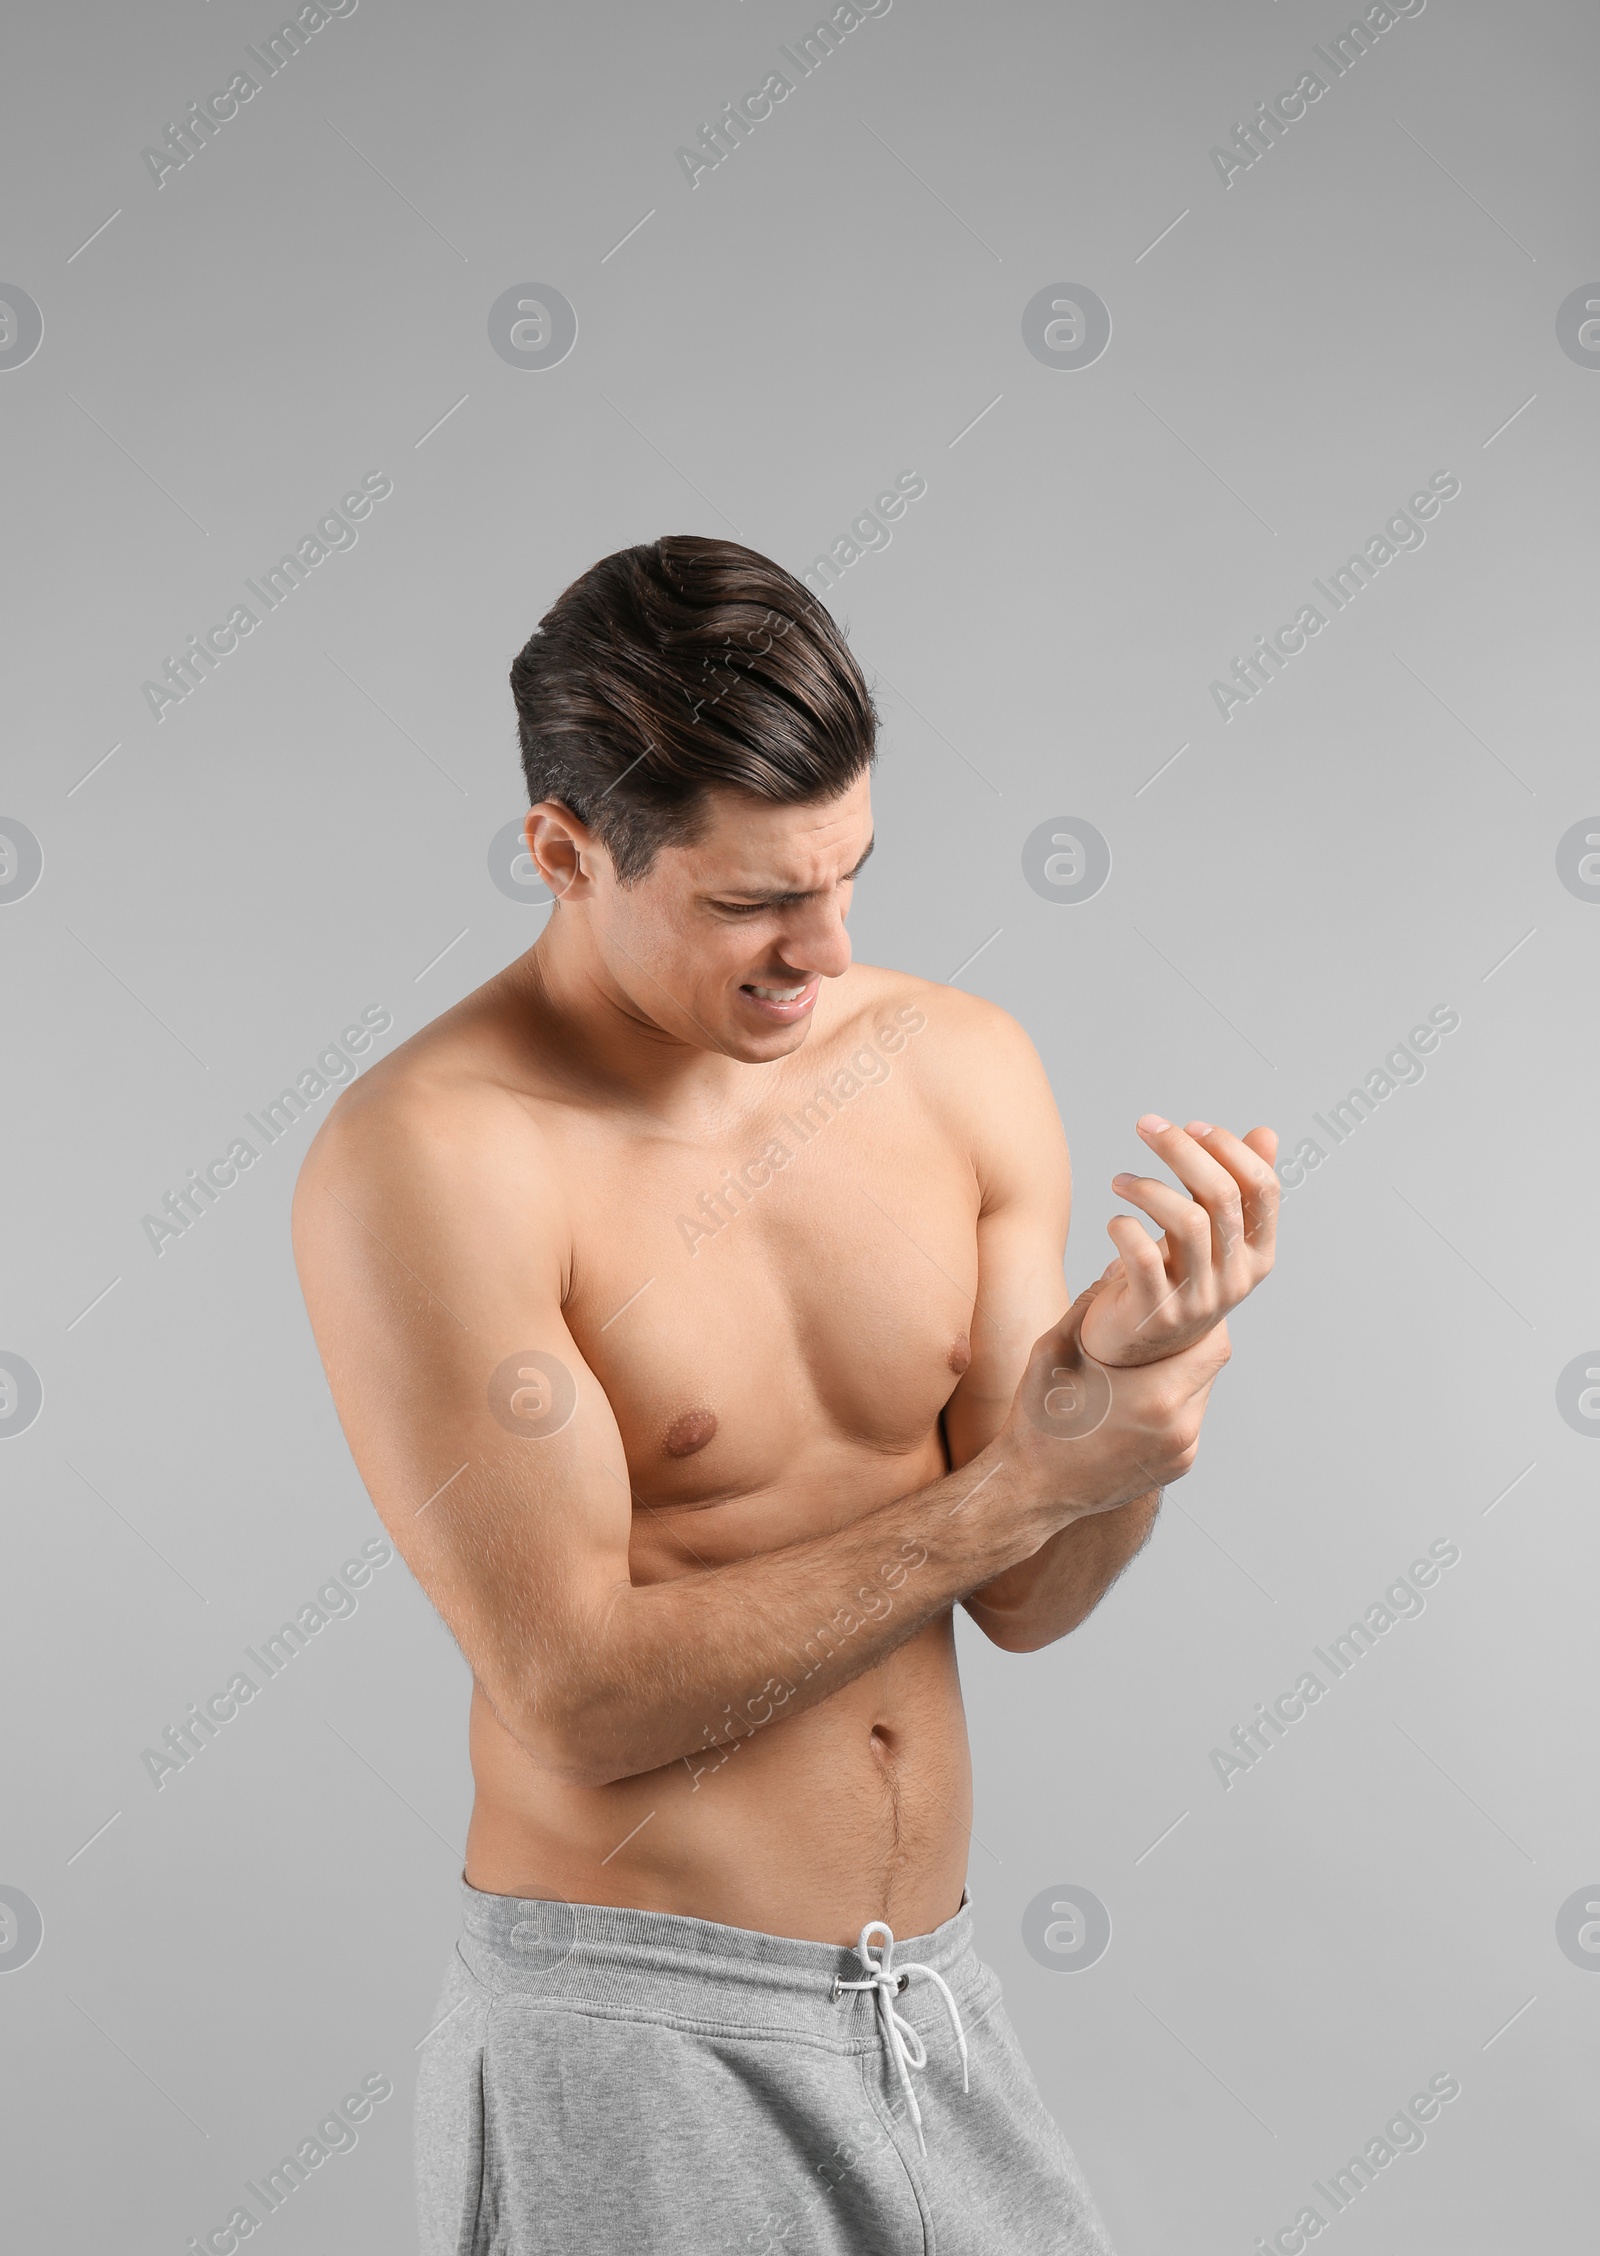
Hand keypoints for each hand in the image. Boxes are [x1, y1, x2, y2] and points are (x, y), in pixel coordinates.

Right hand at [1001, 1290, 1232, 1533]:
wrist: (1030, 1490)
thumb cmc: (1039, 1419)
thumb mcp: (1055, 1350)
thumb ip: (1092, 1305)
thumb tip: (1120, 1267)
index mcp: (1157, 1396)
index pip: (1214, 1342)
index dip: (1205, 1316)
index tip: (1182, 1300)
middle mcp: (1179, 1428)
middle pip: (1212, 1367)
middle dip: (1192, 1340)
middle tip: (1165, 1321)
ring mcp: (1181, 1452)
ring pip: (1201, 1394)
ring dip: (1183, 1371)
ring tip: (1146, 1359)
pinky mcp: (1177, 1468)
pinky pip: (1188, 1421)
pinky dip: (1173, 1402)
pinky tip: (1138, 1395)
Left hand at [1078, 1117, 1277, 1367]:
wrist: (1141, 1350)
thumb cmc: (1178, 1277)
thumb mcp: (1213, 1234)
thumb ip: (1238, 1186)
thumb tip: (1266, 1133)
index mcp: (1258, 1254)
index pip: (1263, 1189)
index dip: (1229, 1149)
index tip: (1191, 1126)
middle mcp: (1235, 1277)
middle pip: (1221, 1197)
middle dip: (1181, 1150)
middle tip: (1146, 1125)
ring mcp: (1198, 1298)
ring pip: (1187, 1222)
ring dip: (1148, 1188)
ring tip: (1119, 1181)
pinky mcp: (1156, 1311)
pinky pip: (1143, 1257)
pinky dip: (1125, 1228)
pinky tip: (1115, 1221)